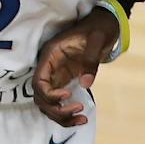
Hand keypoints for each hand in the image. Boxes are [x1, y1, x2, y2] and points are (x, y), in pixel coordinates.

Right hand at [30, 7, 120, 127]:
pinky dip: (66, 114)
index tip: (68, 94)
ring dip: (60, 116)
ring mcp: (56, 76)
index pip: (39, 80)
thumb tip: (85, 84)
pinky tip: (81, 118)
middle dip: (56, 109)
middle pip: (41, 96)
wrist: (105, 24)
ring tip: (81, 118)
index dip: (49, 93)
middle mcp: (50, 67)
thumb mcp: (97, 39)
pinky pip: (58, 103)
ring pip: (47, 104)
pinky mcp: (64, 82)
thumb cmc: (99, 28)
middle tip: (78, 109)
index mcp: (51, 55)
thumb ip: (90, 60)